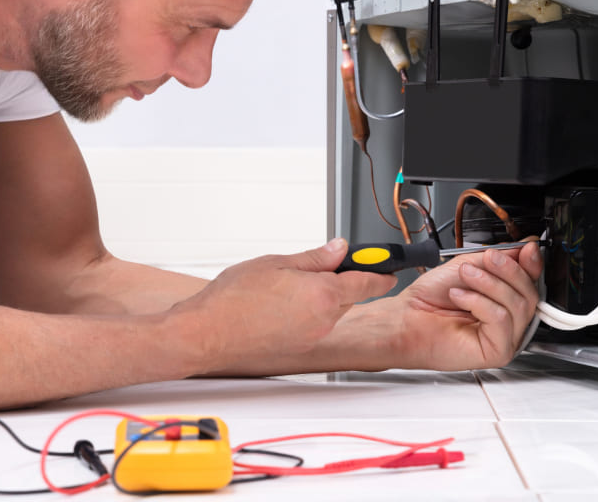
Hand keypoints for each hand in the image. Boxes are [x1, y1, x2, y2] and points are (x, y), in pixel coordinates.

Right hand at [170, 239, 395, 369]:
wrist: (208, 333)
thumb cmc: (233, 299)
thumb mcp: (275, 262)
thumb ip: (313, 257)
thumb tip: (338, 249)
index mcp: (323, 293)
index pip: (369, 282)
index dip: (381, 271)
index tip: (389, 266)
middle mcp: (324, 319)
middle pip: (349, 296)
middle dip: (340, 281)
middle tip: (315, 268)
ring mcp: (312, 337)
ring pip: (330, 311)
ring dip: (320, 298)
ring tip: (285, 289)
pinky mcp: (299, 348)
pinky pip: (313, 326)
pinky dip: (305, 315)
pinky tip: (279, 307)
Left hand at [391, 241, 542, 370]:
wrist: (406, 318)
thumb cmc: (430, 297)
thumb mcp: (468, 265)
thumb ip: (499, 258)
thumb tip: (528, 248)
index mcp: (504, 298)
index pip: (532, 281)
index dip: (533, 263)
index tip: (527, 247)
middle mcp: (509, 319)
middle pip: (530, 293)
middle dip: (508, 270)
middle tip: (487, 260)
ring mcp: (506, 337)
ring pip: (519, 305)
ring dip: (489, 284)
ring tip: (465, 277)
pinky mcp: (498, 351)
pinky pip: (501, 319)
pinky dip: (479, 302)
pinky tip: (460, 297)